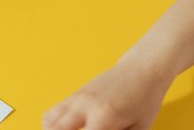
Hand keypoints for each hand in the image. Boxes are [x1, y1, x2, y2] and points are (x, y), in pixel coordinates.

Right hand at [42, 54, 171, 129]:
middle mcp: (84, 106)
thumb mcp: (140, 128)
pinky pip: (52, 113)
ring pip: (49, 121)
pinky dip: (51, 125)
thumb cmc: (144, 101)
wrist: (139, 71)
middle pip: (58, 129)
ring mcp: (76, 98)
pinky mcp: (73, 95)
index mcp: (104, 116)